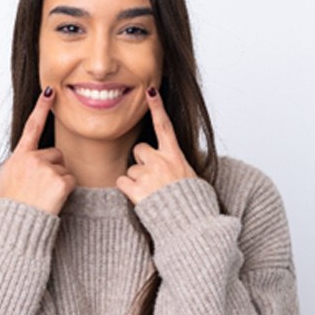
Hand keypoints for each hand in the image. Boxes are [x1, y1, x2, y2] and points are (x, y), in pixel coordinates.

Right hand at [0, 88, 76, 214]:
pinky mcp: (59, 181)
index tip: (50, 90)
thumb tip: (24, 164)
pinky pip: (70, 182)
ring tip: (43, 196)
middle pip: (55, 154)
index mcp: (19, 156)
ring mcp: (46, 169)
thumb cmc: (9, 207)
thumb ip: (18, 166)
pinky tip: (51, 200)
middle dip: (52, 168)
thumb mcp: (5, 180)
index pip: (32, 126)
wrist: (14, 225)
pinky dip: (64, 192)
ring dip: (57, 182)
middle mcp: (32, 158)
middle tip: (39, 188)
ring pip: (63, 169)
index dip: (41, 107)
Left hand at [116, 87, 197, 204]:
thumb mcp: (190, 177)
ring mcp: (148, 174)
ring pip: (131, 169)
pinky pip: (122, 182)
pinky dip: (128, 190)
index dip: (157, 107)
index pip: (165, 126)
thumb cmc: (192, 203)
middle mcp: (161, 161)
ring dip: (137, 181)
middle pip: (139, 150)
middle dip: (142, 162)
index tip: (151, 90)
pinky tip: (141, 198)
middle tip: (153, 180)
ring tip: (152, 194)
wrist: (191, 224)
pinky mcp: (137, 189)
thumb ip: (176, 166)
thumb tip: (171, 164)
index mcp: (176, 156)